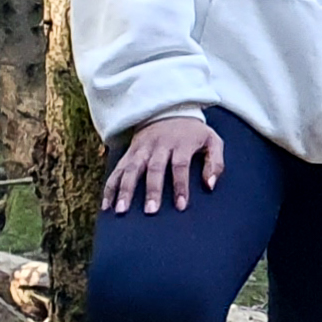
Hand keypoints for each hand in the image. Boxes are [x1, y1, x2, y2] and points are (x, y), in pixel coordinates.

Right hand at [106, 114, 222, 213]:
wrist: (169, 110)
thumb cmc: (194, 133)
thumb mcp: (212, 141)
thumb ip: (215, 162)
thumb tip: (211, 185)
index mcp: (181, 143)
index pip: (180, 166)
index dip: (180, 186)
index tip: (180, 206)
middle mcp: (159, 145)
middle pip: (153, 168)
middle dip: (152, 190)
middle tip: (150, 211)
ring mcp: (141, 148)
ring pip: (131, 168)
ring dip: (124, 189)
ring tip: (121, 210)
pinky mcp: (129, 152)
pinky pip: (117, 169)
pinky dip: (110, 187)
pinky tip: (106, 205)